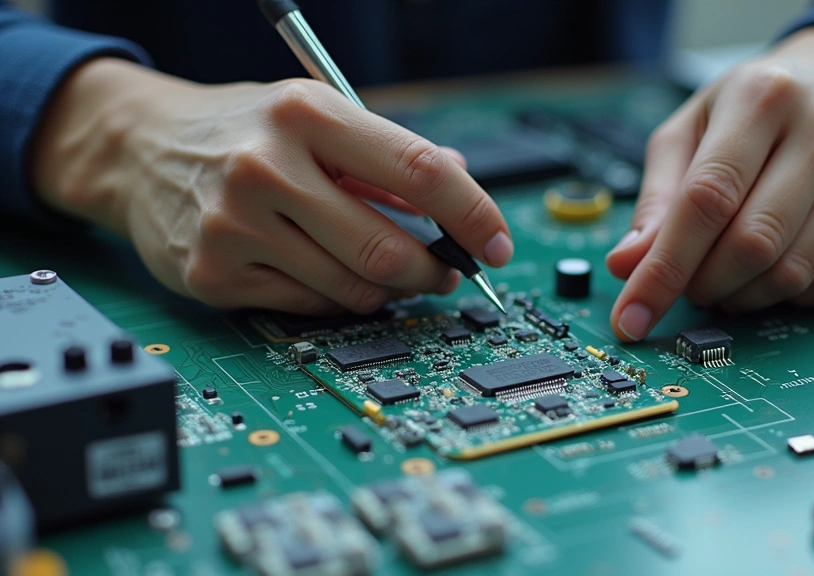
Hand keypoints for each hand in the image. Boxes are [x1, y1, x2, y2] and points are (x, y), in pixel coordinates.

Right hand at [30, 59, 513, 314]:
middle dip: (432, 272)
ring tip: (384, 271)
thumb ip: (389, 154)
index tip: (498, 243)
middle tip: (444, 274)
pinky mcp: (213, 275)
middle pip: (386, 249)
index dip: (473, 214)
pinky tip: (326, 274)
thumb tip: (463, 190)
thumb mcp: (316, 116)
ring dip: (386, 290)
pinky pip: (309, 306)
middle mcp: (267, 168)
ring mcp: (235, 226)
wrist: (140, 151)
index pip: (419, 171)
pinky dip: (335, 298)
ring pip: (351, 289)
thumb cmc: (244, 131)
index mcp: (306, 114)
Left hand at [605, 26, 813, 340]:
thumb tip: (627, 265)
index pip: (706, 199)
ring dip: (741, 296)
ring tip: (722, 277)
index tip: (632, 315)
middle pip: (751, 243)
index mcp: (762, 98)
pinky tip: (769, 273)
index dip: (663, 268)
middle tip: (687, 284)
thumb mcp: (688, 132)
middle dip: (703, 284)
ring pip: (792, 273)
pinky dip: (787, 298)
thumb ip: (656, 199)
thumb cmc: (751, 113)